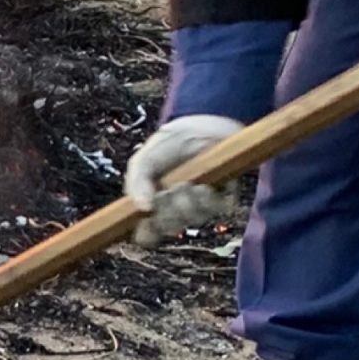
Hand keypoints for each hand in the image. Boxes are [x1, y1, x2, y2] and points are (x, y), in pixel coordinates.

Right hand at [124, 114, 244, 244]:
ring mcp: (199, 205)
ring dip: (188, 202)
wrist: (202, 126)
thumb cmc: (169, 143)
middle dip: (167, 211)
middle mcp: (176, 207)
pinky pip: (214, 211)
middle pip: (169, 227)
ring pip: (192, 220)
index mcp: (153, 202)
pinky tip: (204, 185)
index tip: (145, 227)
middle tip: (167, 192)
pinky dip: (206, 198)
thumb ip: (137, 182)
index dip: (145, 233)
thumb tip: (141, 209)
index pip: (146, 230)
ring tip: (187, 182)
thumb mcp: (144, 159)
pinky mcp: (222, 200)